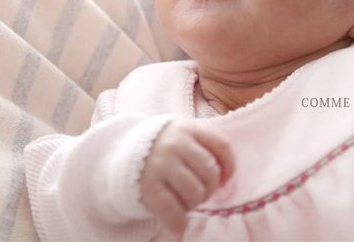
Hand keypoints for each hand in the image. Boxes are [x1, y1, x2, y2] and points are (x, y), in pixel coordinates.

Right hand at [139, 119, 234, 233]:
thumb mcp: (183, 136)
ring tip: (187, 201)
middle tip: (200, 192)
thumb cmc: (164, 149)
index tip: (224, 179)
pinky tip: (179, 224)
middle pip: (210, 172)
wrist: (124, 153)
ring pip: (195, 192)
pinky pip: (172, 210)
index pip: (221, 145)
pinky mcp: (147, 186)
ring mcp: (160, 164)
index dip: (229, 166)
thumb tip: (226, 178)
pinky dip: (179, 222)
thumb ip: (205, 147)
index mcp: (188, 128)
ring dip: (195, 203)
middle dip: (210, 188)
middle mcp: (175, 144)